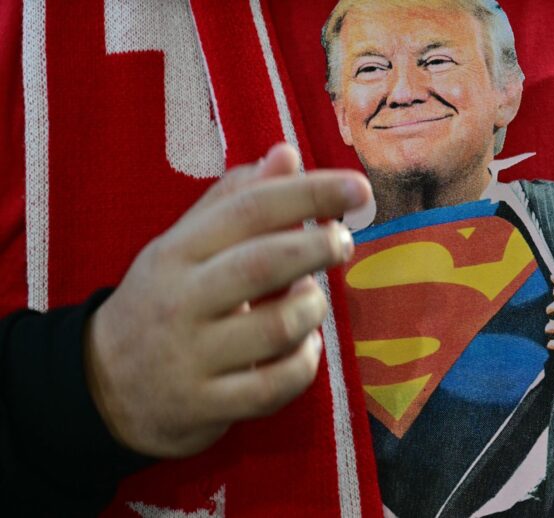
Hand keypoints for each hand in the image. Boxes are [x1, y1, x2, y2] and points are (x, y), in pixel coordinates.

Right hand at [83, 143, 371, 457]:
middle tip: (343, 241)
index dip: (309, 193)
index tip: (357, 186)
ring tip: (310, 298)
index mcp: (177, 252)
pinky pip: (275, 386)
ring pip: (277, 327)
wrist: (107, 385)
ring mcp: (191, 357)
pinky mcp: (206, 404)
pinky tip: (305, 347)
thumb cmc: (162, 301)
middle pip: (263, 263)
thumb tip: (288, 154)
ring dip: (311, 308)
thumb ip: (235, 200)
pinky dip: (304, 363)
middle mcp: (180, 301)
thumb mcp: (184, 245)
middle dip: (318, 246)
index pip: (249, 209)